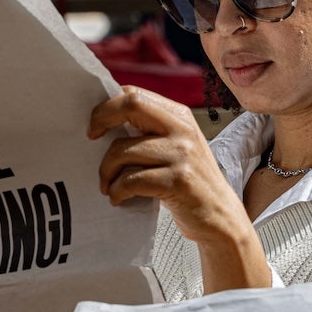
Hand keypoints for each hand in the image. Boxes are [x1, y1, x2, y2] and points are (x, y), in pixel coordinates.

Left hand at [89, 86, 269, 291]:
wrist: (221, 217)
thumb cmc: (191, 184)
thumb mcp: (178, 148)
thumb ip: (152, 131)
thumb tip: (106, 124)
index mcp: (180, 116)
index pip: (135, 94)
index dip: (108, 106)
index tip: (96, 126)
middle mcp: (183, 129)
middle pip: (130, 105)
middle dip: (101, 119)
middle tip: (91, 139)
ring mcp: (182, 154)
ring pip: (123, 150)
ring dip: (106, 172)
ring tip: (109, 186)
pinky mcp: (178, 181)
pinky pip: (131, 180)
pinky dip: (117, 192)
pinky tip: (119, 199)